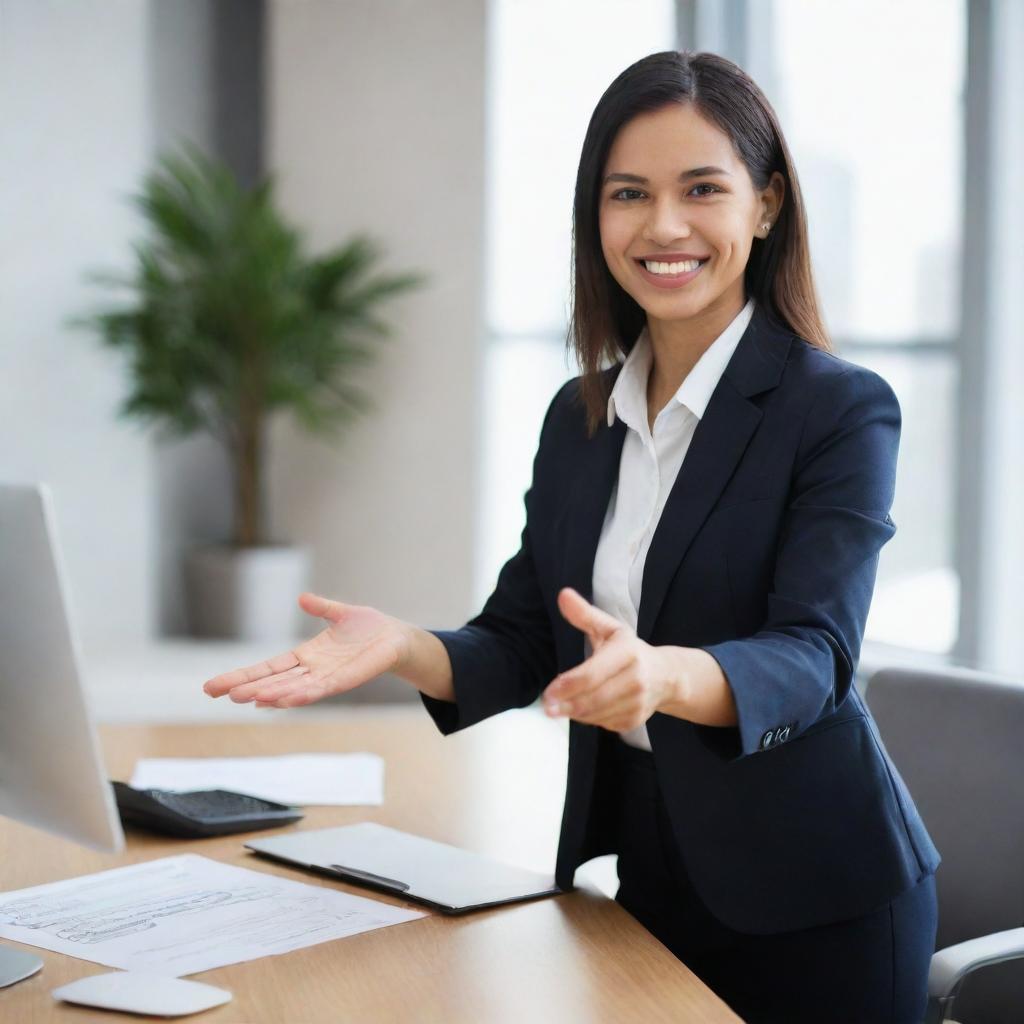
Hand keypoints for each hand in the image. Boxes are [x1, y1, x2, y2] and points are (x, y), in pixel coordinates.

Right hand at [202, 593, 410, 708]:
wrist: (398, 639)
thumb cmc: (370, 629)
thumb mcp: (341, 614)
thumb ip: (321, 607)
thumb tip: (302, 598)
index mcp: (306, 656)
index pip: (267, 667)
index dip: (242, 675)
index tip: (213, 686)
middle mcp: (311, 671)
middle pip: (271, 680)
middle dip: (245, 687)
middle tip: (215, 692)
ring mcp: (326, 677)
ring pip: (292, 688)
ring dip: (270, 693)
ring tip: (245, 698)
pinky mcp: (345, 680)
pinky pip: (320, 688)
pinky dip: (302, 694)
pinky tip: (284, 699)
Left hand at [543, 587, 675, 731]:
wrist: (666, 677)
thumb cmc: (630, 650)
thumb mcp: (609, 628)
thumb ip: (584, 614)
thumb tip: (563, 595)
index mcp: (628, 652)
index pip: (592, 674)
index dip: (567, 685)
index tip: (548, 692)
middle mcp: (636, 679)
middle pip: (593, 699)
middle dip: (566, 705)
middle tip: (546, 707)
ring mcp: (637, 703)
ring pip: (596, 715)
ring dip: (574, 714)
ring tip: (558, 709)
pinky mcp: (634, 720)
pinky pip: (603, 724)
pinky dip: (588, 719)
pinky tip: (580, 711)